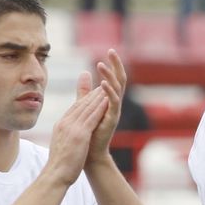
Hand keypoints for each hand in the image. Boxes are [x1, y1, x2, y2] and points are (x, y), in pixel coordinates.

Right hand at [44, 86, 109, 185]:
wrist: (56, 175)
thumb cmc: (59, 165)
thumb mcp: (62, 145)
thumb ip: (65, 136)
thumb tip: (68, 134)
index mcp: (60, 126)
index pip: (74, 109)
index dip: (84, 99)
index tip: (93, 92)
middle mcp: (64, 124)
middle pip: (80, 105)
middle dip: (92, 94)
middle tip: (102, 84)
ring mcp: (71, 128)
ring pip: (87, 108)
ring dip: (97, 97)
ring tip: (107, 87)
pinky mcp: (79, 135)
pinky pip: (92, 117)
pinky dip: (99, 108)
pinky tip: (107, 100)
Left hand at [81, 49, 126, 168]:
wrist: (89, 154)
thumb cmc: (88, 132)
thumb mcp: (85, 105)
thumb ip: (85, 90)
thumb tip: (85, 73)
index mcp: (109, 99)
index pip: (114, 77)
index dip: (113, 64)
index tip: (109, 50)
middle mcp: (115, 103)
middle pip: (119, 79)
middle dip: (116, 65)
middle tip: (111, 51)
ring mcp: (115, 111)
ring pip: (117, 89)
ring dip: (110, 76)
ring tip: (101, 64)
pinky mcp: (112, 119)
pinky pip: (113, 103)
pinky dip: (109, 92)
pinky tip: (103, 83)